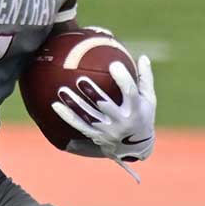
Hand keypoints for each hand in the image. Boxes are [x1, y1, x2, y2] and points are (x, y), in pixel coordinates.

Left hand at [52, 55, 156, 172]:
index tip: (114, 64)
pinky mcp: (95, 136)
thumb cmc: (143, 116)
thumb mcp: (149, 99)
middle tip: (81, 79)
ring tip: (62, 90)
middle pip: (105, 105)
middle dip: (93, 93)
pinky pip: (79, 125)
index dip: (122, 79)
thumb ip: (145, 78)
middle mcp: (121, 121)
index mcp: (135, 110)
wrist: (134, 148)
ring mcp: (107, 131)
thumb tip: (144, 57)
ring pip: (88, 116)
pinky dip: (66, 116)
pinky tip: (55, 105)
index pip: (129, 93)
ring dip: (74, 103)